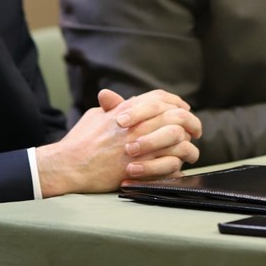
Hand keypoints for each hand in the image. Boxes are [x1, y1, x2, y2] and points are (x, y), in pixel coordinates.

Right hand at [37, 89, 200, 196]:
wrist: (69, 165)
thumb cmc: (79, 141)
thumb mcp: (96, 116)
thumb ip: (113, 107)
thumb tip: (127, 101)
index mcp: (127, 109)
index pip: (160, 98)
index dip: (175, 102)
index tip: (183, 108)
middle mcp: (137, 125)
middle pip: (175, 116)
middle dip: (191, 122)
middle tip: (195, 130)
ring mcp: (141, 146)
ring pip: (179, 140)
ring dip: (188, 145)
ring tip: (191, 151)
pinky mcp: (141, 166)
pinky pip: (171, 163)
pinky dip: (179, 165)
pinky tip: (180, 167)